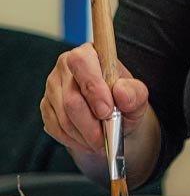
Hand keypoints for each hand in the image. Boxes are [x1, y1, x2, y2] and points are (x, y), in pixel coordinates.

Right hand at [40, 43, 151, 165]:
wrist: (112, 115)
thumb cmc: (123, 100)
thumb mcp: (137, 96)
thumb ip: (134, 93)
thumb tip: (121, 93)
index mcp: (88, 53)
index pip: (81, 62)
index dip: (93, 88)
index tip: (107, 111)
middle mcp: (65, 66)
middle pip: (70, 99)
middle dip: (90, 125)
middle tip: (104, 138)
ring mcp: (52, 86)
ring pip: (63, 117)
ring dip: (83, 136)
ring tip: (99, 143)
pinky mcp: (46, 106)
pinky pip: (55, 128)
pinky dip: (73, 140)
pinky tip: (86, 142)